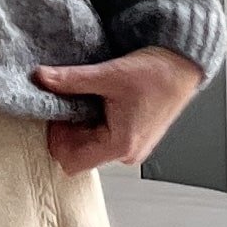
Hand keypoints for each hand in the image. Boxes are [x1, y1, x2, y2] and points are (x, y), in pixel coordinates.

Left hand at [31, 46, 204, 174]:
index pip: (71, 161)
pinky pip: (103, 139)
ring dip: (81, 125)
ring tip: (88, 98)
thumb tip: (41, 78)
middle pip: (79, 154)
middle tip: (69, 101)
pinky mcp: (134, 137)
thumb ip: (71, 79)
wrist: (184, 65)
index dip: (57, 138)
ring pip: (90, 146)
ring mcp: (132, 147)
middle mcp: (127, 153)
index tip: (58, 112)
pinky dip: (95, 122)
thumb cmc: (159, 73)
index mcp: (120, 145)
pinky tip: (100, 100)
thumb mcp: (109, 74)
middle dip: (68, 130)